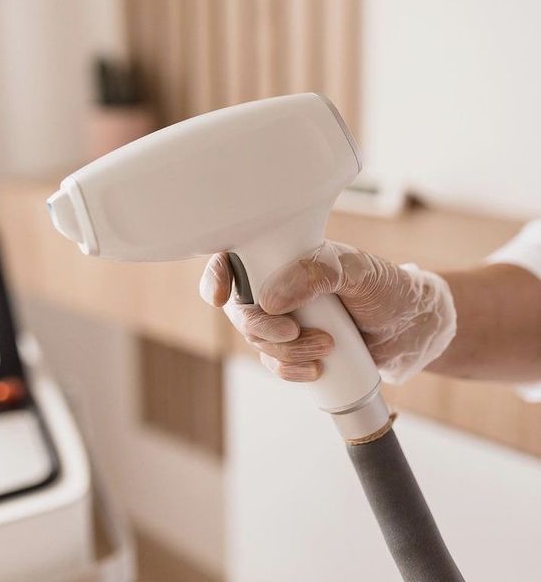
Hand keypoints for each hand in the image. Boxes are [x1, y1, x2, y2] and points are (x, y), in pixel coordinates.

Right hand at [199, 241, 455, 383]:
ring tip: (325, 346)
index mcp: (286, 256)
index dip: (216, 276)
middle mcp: (279, 286)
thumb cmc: (387, 288)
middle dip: (261, 327)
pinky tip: (315, 371)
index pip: (236, 258)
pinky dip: (289, 371)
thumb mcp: (359, 271)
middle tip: (294, 333)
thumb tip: (271, 298)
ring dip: (284, 351)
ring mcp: (285, 319)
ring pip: (257, 340)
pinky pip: (274, 364)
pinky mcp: (295, 349)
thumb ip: (319, 273)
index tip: (219, 297)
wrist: (411, 330)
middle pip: (240, 308)